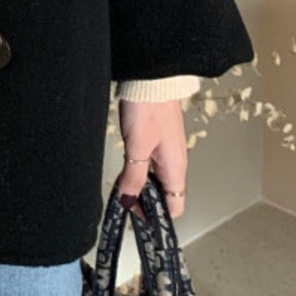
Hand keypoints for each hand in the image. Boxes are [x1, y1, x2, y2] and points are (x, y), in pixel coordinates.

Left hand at [114, 97, 187, 221]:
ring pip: (155, 179)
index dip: (157, 216)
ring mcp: (165, 150)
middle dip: (145, 202)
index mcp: (175, 167)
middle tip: (123, 205)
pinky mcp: (155, 139)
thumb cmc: (148, 106)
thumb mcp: (137, 146)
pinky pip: (149, 164)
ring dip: (139, 186)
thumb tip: (128, 201)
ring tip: (120, 190)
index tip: (136, 218)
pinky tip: (124, 170)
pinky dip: (137, 171)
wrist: (151, 77)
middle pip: (164, 194)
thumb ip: (133, 176)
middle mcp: (174, 161)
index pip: (175, 205)